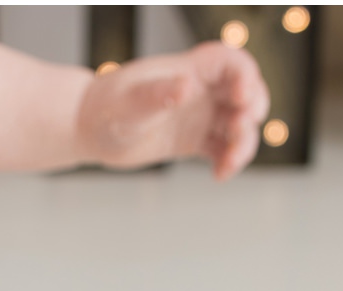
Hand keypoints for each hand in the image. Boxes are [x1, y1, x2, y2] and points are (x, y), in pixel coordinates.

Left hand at [75, 43, 268, 178]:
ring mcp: (199, 116)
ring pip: (238, 124)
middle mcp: (200, 91)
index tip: (242, 98)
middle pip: (245, 92)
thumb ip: (157, 94)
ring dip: (243, 142)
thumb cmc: (105, 108)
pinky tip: (219, 175)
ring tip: (229, 164)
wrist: (89, 130)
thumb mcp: (130, 102)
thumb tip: (185, 87)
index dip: (246, 76)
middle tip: (243, 127)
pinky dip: (227, 161)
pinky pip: (222, 149)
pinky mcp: (193, 141)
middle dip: (253, 109)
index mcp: (189, 70)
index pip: (232, 62)